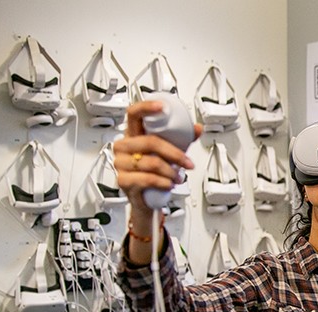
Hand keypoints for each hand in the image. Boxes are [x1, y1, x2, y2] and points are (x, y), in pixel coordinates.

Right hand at [111, 100, 201, 215]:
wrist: (145, 198)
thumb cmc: (154, 172)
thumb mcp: (170, 153)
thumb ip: (182, 139)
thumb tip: (196, 129)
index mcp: (134, 134)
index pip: (134, 114)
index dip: (146, 108)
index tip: (162, 107)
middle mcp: (124, 146)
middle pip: (150, 141)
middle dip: (175, 154)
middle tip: (187, 163)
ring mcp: (121, 162)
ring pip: (152, 162)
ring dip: (171, 172)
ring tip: (177, 177)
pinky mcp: (123, 180)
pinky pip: (147, 179)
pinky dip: (163, 182)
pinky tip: (168, 184)